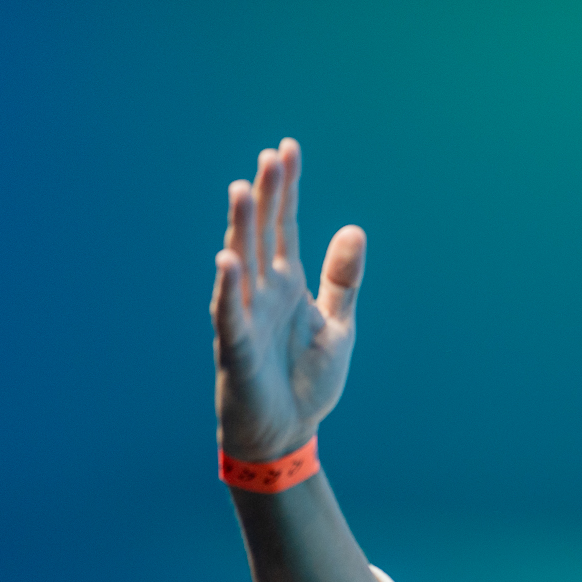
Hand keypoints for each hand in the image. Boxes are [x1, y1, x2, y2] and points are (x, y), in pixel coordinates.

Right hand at [210, 139, 365, 460]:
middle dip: (266, 196)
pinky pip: (229, 314)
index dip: (287, 189)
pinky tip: (227, 260)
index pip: (286, 226)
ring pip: (241, 264)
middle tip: (270, 156)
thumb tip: (354, 229)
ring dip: (241, 228)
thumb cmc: (306, 379)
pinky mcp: (236, 348)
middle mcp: (262, 292)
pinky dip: (228, 288)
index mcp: (288, 283)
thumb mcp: (338, 326)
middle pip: (262, 234)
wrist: (288, 432)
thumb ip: (343, 281)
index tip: (288, 149)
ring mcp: (246, 316)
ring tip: (242, 189)